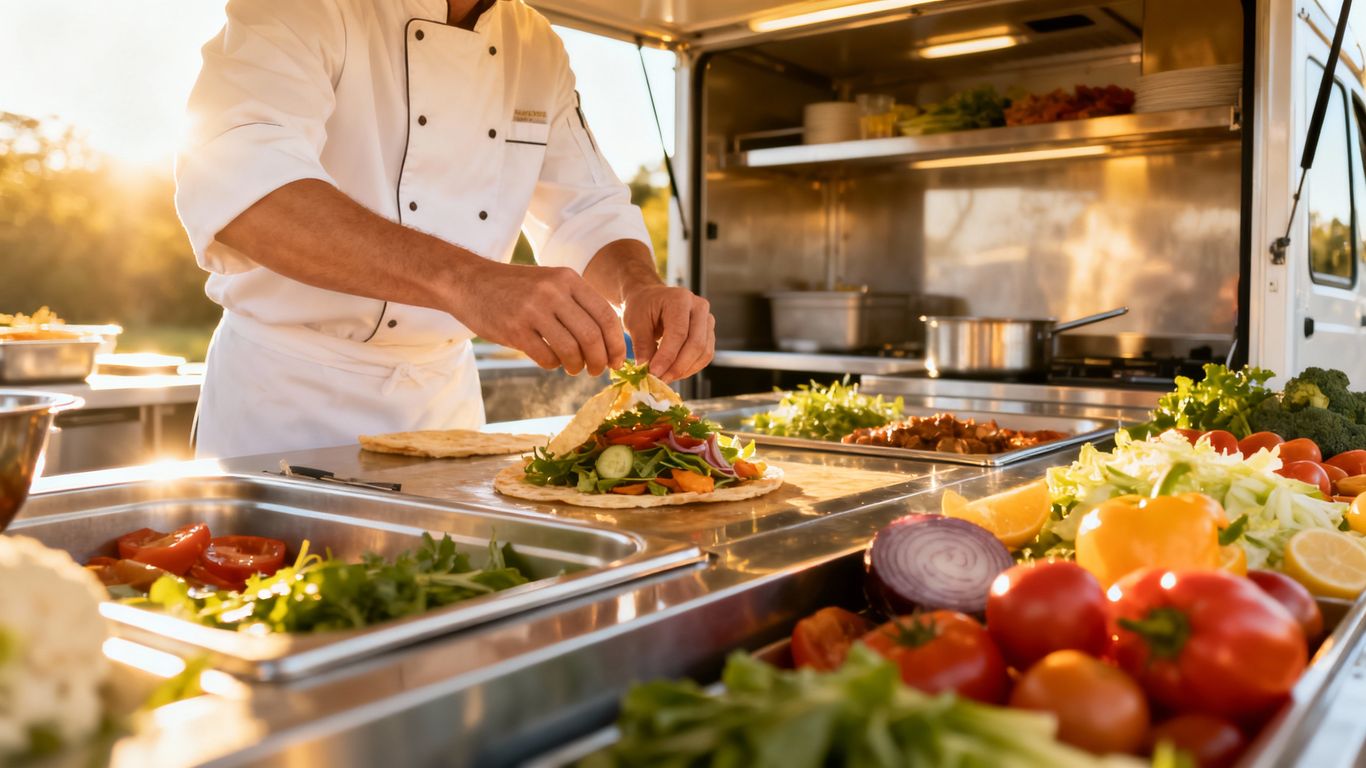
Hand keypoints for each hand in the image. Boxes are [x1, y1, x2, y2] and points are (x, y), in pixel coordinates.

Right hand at [449, 262, 625, 374]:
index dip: (617, 344)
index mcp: (568, 279)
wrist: (469, 281)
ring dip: (576, 367)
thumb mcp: (551, 283)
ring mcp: (533, 310)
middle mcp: (553, 292)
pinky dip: (553, 365)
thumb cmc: (516, 289)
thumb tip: (608, 341)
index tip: (618, 361)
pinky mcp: (515, 329)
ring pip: (571, 350)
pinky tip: (550, 361)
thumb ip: (578, 304)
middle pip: (591, 336)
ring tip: (573, 368)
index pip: (606, 316)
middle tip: (597, 371)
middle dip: (599, 360)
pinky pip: (546, 357)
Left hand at [621, 284, 713, 380]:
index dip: (667, 356)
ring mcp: (707, 320)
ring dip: (685, 370)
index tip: (654, 372)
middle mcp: (699, 307)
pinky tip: (675, 373)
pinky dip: (691, 368)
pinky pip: (705, 356)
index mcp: (679, 299)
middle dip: (678, 366)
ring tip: (666, 377)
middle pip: (696, 343)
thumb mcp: (635, 323)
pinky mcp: (708, 333)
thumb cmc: (642, 308)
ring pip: (704, 352)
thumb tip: (646, 369)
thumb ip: (642, 345)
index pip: (679, 333)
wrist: (650, 300)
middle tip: (661, 379)